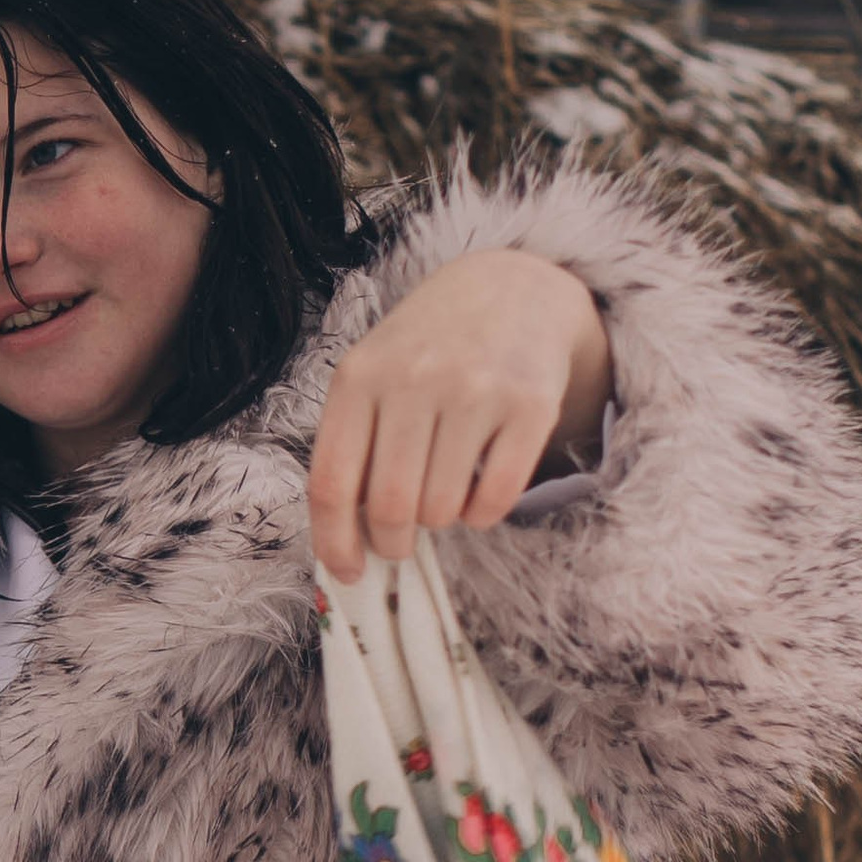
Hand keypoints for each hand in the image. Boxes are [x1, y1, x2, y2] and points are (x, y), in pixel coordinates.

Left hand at [309, 250, 613, 582]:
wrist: (510, 289)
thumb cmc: (427, 347)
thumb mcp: (373, 374)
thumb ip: (354, 443)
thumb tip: (345, 540)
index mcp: (359, 377)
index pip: (332, 482)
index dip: (334, 542)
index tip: (347, 572)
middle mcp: (414, 379)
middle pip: (391, 506)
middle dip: (392, 542)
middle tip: (399, 543)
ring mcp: (475, 390)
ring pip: (443, 509)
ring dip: (440, 522)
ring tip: (442, 493)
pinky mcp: (530, 405)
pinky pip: (496, 500)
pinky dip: (483, 515)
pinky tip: (479, 490)